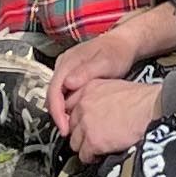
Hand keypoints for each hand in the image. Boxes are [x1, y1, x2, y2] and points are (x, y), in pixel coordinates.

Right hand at [46, 13, 153, 131]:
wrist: (123, 43)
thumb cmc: (116, 52)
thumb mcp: (105, 62)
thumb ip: (86, 72)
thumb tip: (67, 83)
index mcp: (67, 61)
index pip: (53, 90)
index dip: (56, 111)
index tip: (64, 128)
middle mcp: (63, 65)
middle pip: (52, 94)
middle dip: (58, 115)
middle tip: (68, 133)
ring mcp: (66, 70)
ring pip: (57, 95)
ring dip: (62, 112)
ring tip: (72, 128)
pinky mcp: (72, 75)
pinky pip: (64, 93)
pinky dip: (68, 106)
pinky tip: (77, 116)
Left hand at [62, 75, 162, 157]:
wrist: (150, 108)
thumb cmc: (141, 98)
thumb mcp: (114, 87)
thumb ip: (99, 96)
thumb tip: (98, 109)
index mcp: (88, 88)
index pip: (70, 106)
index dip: (77, 117)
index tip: (82, 123)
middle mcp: (83, 104)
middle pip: (70, 125)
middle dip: (80, 133)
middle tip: (91, 137)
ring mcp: (86, 123)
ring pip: (74, 142)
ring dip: (85, 146)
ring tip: (97, 147)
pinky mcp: (92, 141)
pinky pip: (84, 155)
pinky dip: (91, 158)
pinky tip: (101, 154)